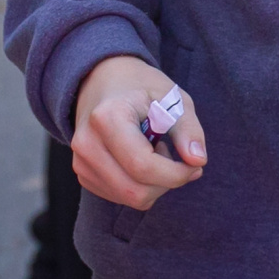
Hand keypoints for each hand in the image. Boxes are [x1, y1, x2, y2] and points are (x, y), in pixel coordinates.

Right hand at [72, 54, 205, 211]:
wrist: (100, 80)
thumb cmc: (140, 87)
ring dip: (154, 184)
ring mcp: (80, 161)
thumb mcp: (171, 98)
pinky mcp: (82, 173)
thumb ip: (188, 129)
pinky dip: (139, 185)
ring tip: (153, 151)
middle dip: (167, 182)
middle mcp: (87, 143)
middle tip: (174, 155)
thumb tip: (198, 160)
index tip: (195, 165)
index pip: (143, 166)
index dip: (176, 174)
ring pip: (130, 198)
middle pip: (136, 191)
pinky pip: (121, 197)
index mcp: (107, 118)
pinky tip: (138, 159)